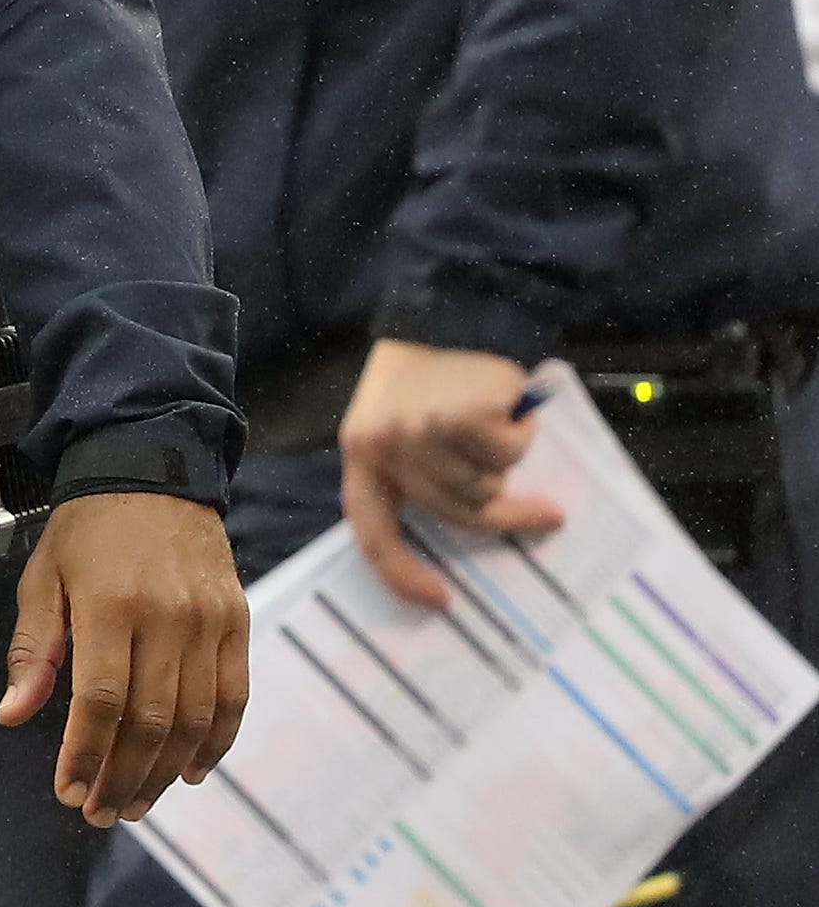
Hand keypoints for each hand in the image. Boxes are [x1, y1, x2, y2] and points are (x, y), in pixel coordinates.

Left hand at [0, 490, 250, 826]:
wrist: (152, 470)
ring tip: (135, 804)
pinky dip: (215, 743)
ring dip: (165, 773)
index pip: (101, 702)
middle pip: (150, 721)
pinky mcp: (238, 621)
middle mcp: (166, 617)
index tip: (69, 792)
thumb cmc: (85, 529)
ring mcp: (209, 621)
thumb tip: (12, 716)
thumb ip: (32, 650)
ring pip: (194, 720)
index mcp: (109, 605)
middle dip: (123, 777)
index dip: (86, 755)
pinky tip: (190, 773)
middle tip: (100, 812)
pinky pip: (233, 697)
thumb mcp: (42, 578)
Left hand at [337, 341, 561, 608]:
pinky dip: (519, 435)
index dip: (402, 573)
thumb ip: (426, 472)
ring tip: (499, 423)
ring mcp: (417, 431)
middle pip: (455, 512)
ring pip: (485, 483)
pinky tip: (508, 408)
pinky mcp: (456, 414)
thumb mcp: (411, 424)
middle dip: (503, 511)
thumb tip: (478, 532)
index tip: (440, 602)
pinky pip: (505, 453)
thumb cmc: (439, 376)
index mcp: (361, 453)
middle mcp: (381, 445)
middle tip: (544, 512)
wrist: (449, 304)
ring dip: (507, 460)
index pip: (372, 531)